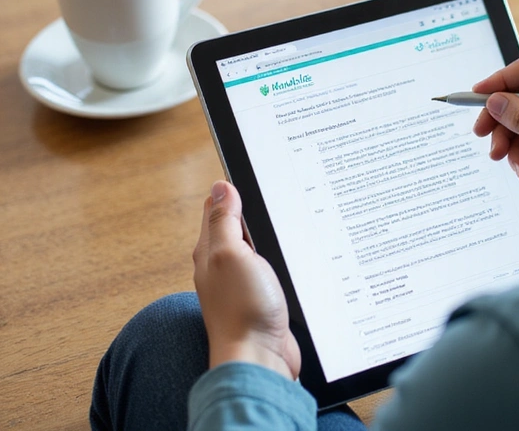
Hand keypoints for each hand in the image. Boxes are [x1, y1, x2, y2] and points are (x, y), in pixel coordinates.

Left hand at [193, 180, 299, 378]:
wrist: (258, 360)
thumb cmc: (242, 310)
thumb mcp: (231, 254)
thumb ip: (225, 221)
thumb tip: (220, 186)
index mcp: (210, 251)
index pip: (216, 209)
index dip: (231, 190)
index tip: (249, 175)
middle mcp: (223, 266)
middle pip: (237, 227)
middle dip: (251, 211)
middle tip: (270, 194)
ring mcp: (242, 284)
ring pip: (255, 249)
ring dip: (266, 237)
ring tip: (280, 221)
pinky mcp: (261, 300)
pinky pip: (268, 271)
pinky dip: (277, 261)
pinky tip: (289, 258)